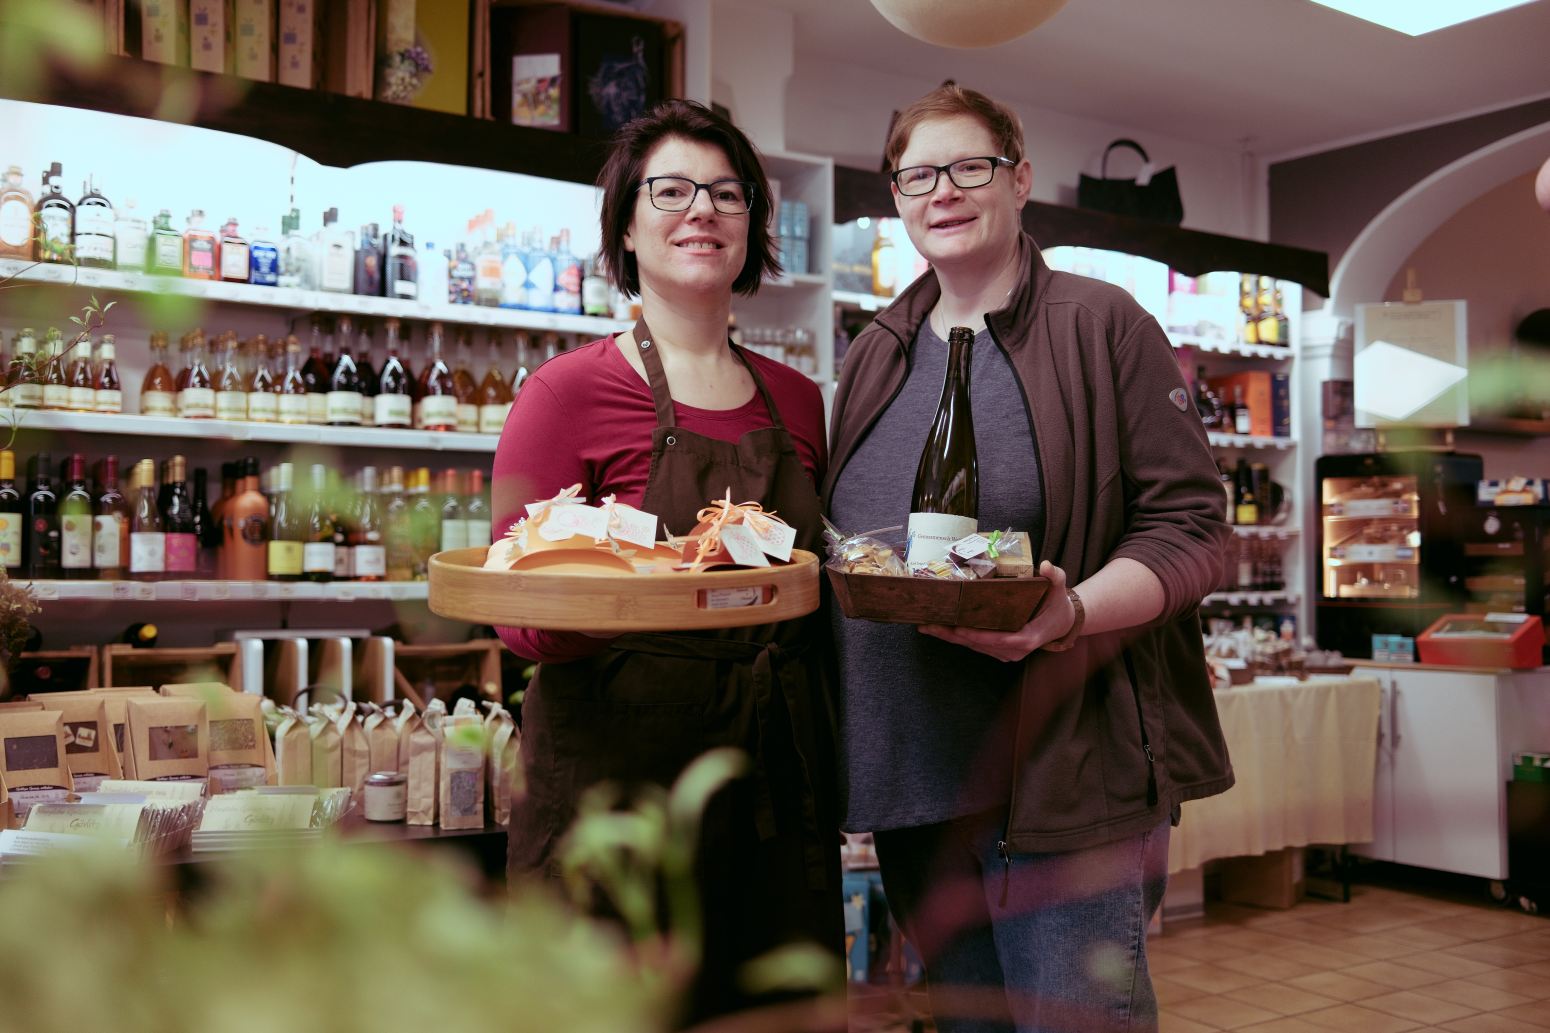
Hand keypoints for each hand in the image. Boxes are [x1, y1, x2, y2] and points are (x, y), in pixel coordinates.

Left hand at [919, 561, 1075, 662]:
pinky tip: (938, 628)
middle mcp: (1014, 650)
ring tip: (926, 625)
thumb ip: (1055, 576)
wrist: (1061, 622)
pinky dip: (956, 637)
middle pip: (978, 644)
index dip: (978, 636)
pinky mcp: (998, 650)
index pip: (1000, 639)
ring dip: (949, 637)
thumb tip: (1046, 566)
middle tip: (928, 624)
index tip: (959, 629)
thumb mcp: (1058, 588)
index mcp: (1028, 638)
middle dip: (952, 635)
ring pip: (973, 646)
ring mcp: (1005, 652)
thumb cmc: (1057, 604)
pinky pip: (975, 644)